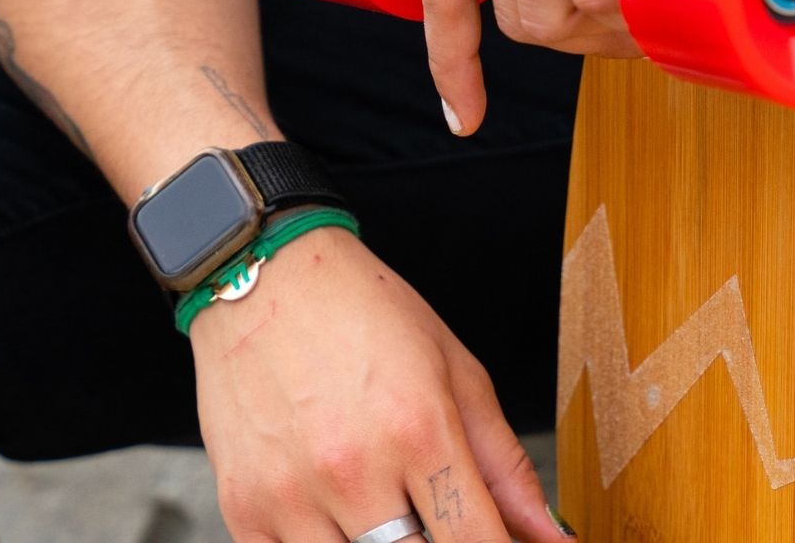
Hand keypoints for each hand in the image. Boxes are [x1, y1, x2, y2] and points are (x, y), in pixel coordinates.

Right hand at [190, 227, 568, 542]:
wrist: (262, 279)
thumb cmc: (363, 316)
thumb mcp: (457, 374)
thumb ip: (506, 467)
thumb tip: (552, 536)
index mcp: (418, 430)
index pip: (476, 542)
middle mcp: (352, 469)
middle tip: (443, 520)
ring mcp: (290, 496)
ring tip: (389, 508)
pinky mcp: (242, 511)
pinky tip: (340, 516)